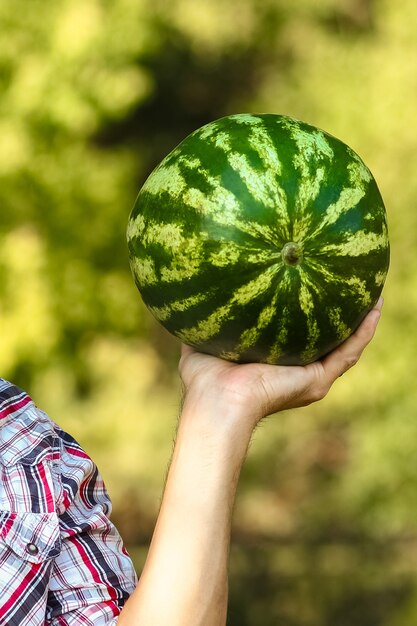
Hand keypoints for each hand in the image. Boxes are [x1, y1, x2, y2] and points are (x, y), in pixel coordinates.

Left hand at [179, 298, 382, 428]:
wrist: (217, 402)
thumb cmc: (205, 378)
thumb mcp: (206, 337)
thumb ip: (209, 316)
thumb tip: (200, 287)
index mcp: (274, 361)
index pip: (299, 334)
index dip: (310, 312)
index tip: (316, 286)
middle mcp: (296, 369)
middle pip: (327, 339)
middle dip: (340, 315)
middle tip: (352, 287)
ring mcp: (310, 376)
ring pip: (346, 345)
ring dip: (362, 320)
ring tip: (373, 295)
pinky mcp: (318, 380)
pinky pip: (348, 353)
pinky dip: (364, 331)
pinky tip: (374, 307)